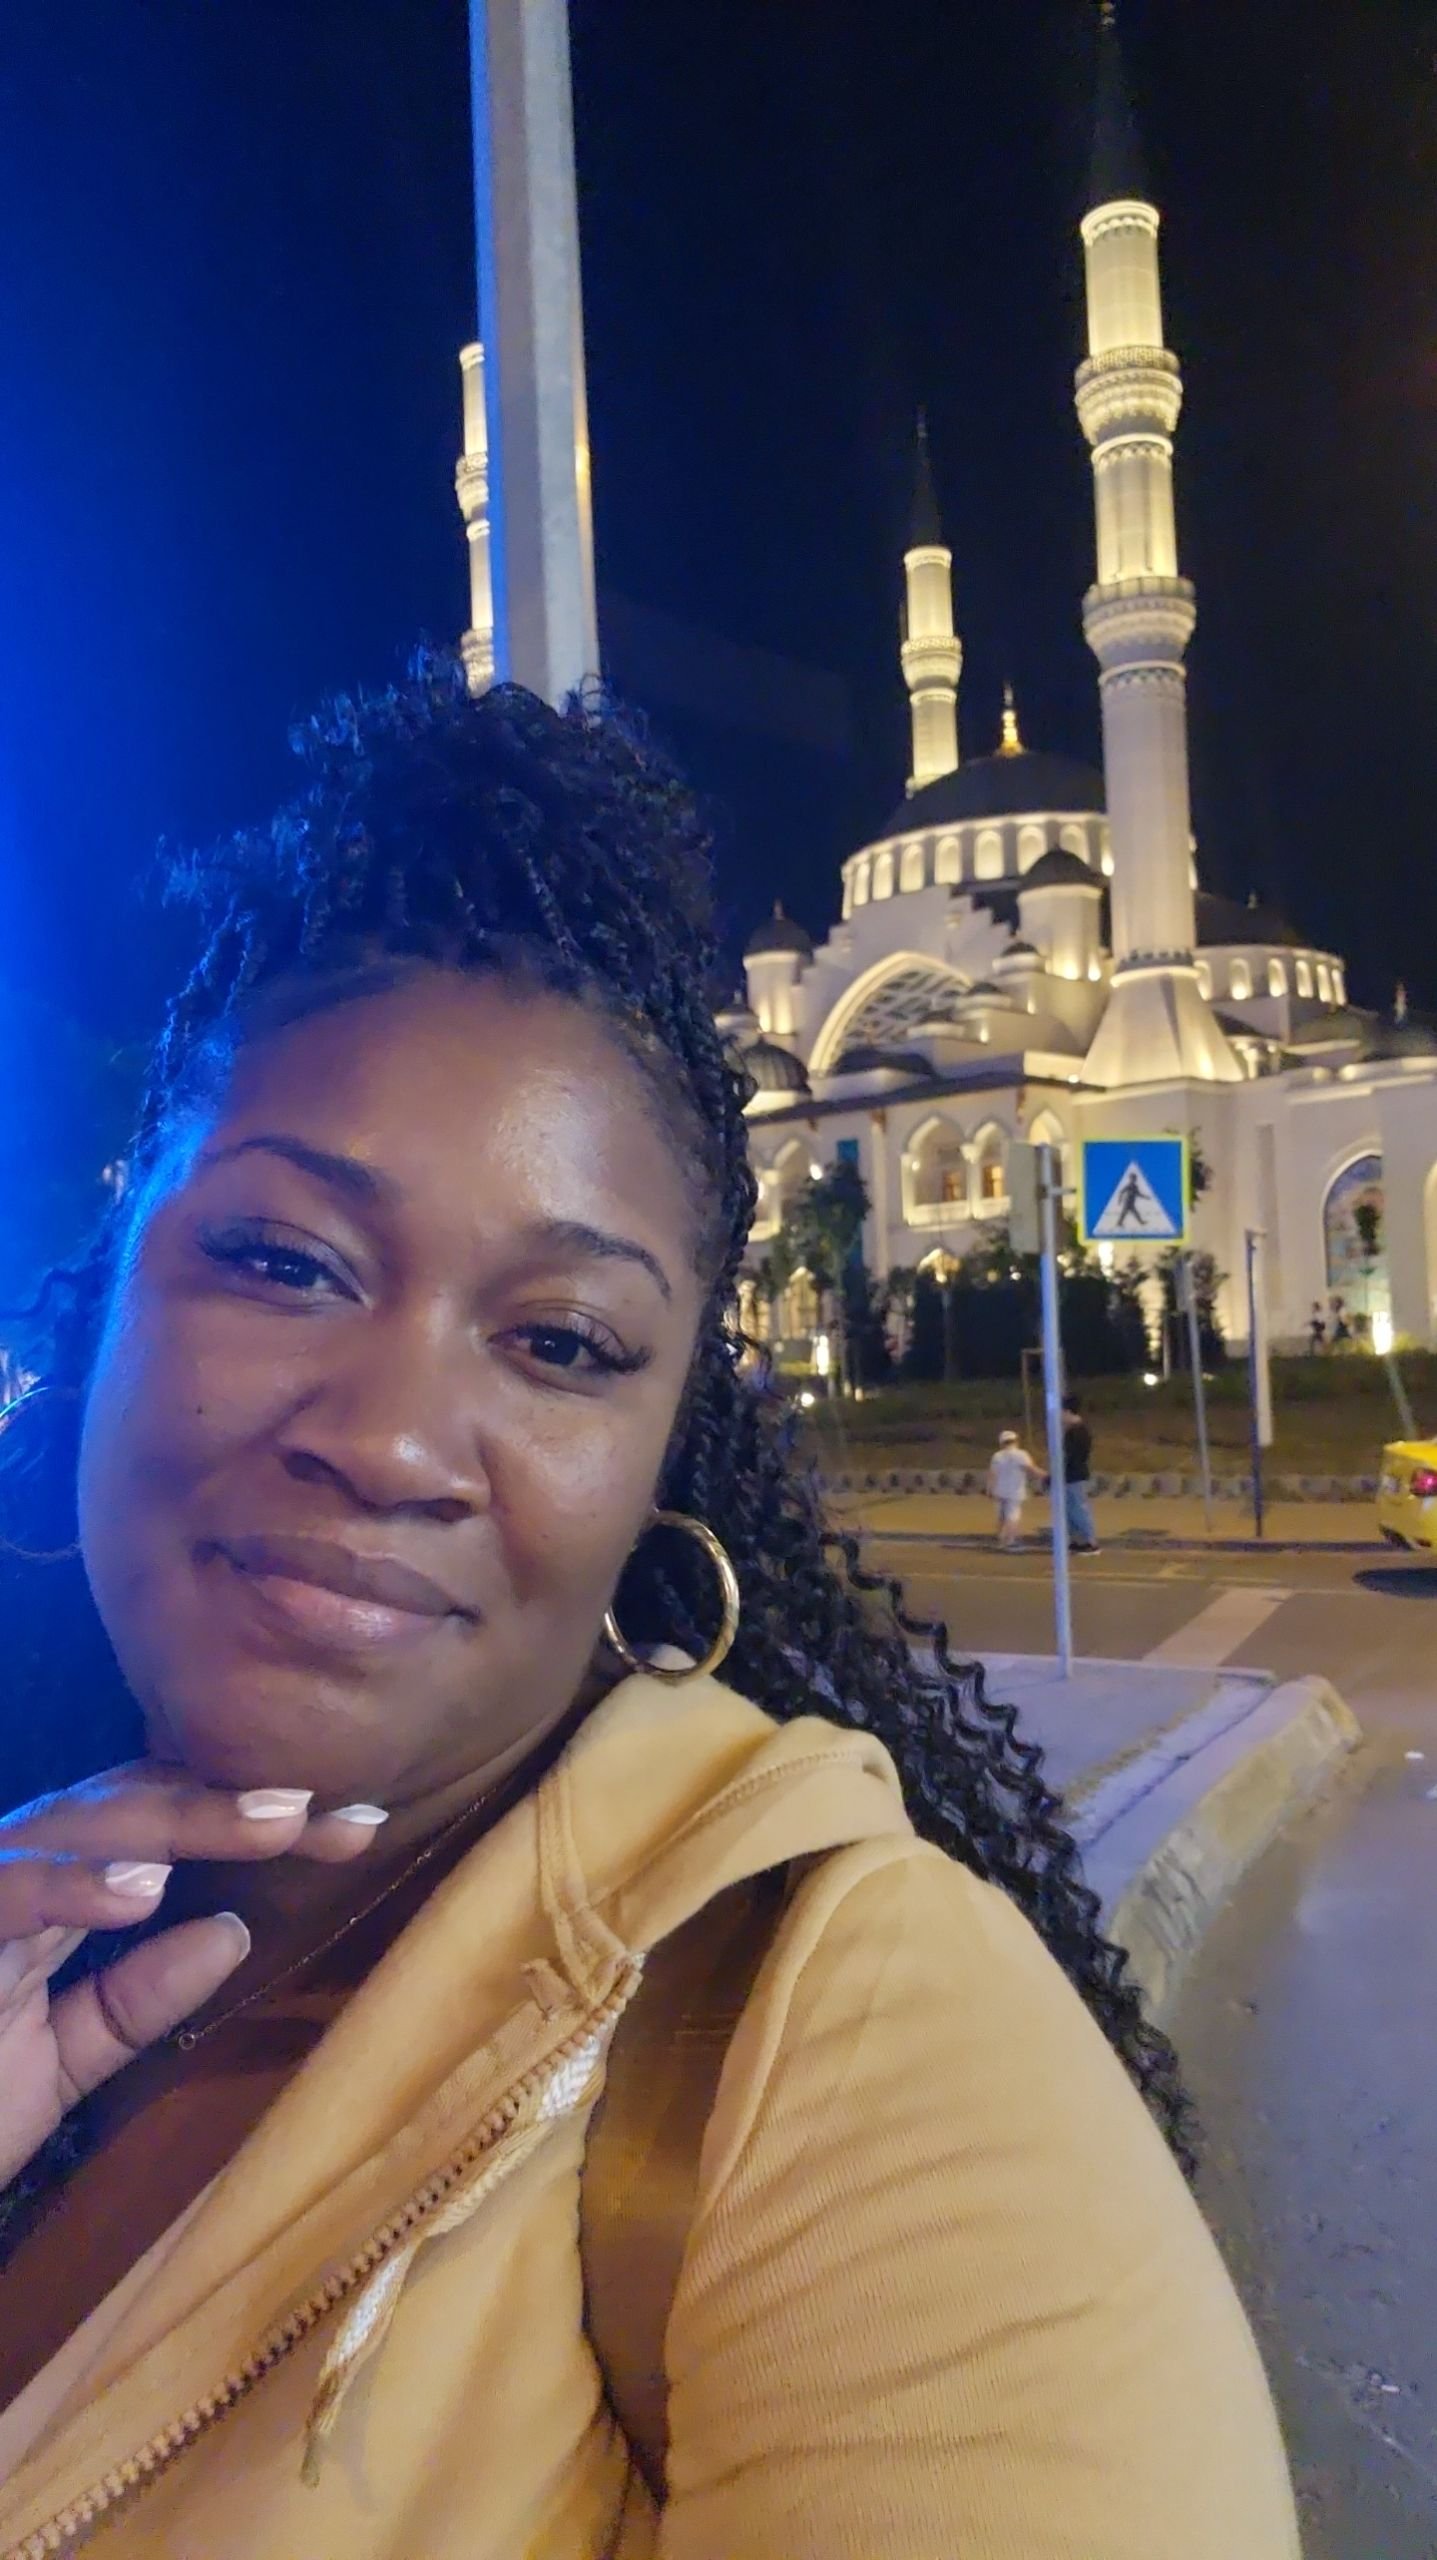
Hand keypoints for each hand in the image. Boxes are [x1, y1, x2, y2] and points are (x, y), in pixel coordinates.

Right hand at [0, 1765, 382, 2186]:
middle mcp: (10, 1871)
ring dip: (177, 1820)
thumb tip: (227, 1929)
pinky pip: (2, 1892)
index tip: (361, 1828)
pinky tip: (143, 1891)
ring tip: (273, 1825)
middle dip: (239, 1803)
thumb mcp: (55, 2064)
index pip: (163, 1829)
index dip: (258, 1819)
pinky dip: (68, 1886)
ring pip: (74, 1823)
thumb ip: (131, 2001)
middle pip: (134, 1804)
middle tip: (338, 1812)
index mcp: (49, 1895)